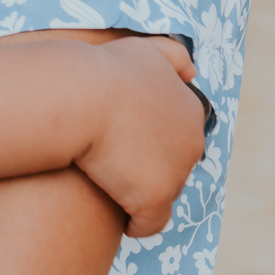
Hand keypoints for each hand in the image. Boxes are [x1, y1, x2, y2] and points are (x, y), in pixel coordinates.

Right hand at [75, 36, 205, 236]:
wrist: (82, 96)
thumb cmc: (105, 71)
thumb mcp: (145, 50)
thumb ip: (172, 57)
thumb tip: (192, 71)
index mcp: (191, 111)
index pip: (177, 136)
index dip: (149, 139)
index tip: (122, 138)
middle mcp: (192, 143)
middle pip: (173, 166)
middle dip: (149, 168)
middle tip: (113, 163)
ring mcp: (175, 174)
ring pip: (161, 194)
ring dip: (140, 193)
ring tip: (110, 187)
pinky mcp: (154, 199)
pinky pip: (148, 224)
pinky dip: (136, 224)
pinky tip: (118, 219)